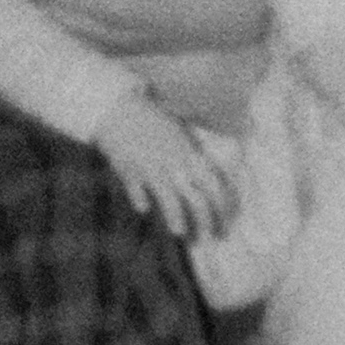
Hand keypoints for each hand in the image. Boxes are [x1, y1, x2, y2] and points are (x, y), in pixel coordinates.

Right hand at [92, 92, 232, 237]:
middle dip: (206, 222)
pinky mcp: (130, 174)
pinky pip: (138, 194)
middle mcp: (174, 166)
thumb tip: (205, 170)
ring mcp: (152, 171)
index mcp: (189, 154)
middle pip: (197, 200)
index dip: (223, 205)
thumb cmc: (151, 117)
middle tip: (210, 236)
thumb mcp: (178, 131)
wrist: (117, 109)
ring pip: (171, 204)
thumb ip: (191, 153)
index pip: (214, 185)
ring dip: (178, 221)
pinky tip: (144, 209)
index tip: (226, 218)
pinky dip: (141, 203)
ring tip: (180, 233)